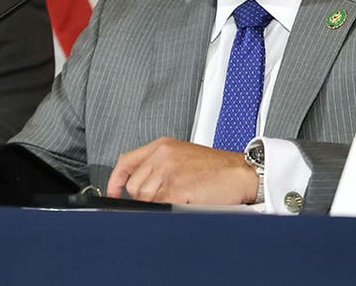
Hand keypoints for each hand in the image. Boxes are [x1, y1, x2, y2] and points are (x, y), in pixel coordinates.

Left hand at [106, 137, 257, 204]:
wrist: (241, 172)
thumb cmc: (218, 168)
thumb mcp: (183, 157)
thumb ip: (160, 166)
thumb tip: (140, 188)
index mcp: (162, 146)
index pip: (126, 161)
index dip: (115, 180)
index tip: (113, 192)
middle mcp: (162, 156)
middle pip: (134, 186)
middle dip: (144, 199)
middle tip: (165, 199)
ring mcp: (168, 172)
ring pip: (145, 200)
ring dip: (160, 206)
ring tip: (181, 199)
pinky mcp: (176, 188)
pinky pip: (160, 207)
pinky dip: (171, 210)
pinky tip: (185, 203)